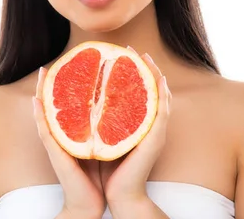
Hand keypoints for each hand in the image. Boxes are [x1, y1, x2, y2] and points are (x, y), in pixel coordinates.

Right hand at [33, 67, 105, 218]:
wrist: (92, 203)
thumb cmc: (101, 174)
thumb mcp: (109, 142)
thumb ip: (110, 124)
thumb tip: (123, 102)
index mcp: (78, 130)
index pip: (73, 101)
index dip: (72, 81)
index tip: (76, 61)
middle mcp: (65, 133)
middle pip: (57, 102)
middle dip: (54, 81)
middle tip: (54, 60)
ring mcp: (58, 143)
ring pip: (47, 112)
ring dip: (42, 91)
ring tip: (42, 71)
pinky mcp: (56, 153)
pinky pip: (46, 131)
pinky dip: (40, 115)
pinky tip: (37, 100)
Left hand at [99, 50, 171, 207]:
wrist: (118, 196)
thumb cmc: (108, 170)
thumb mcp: (100, 138)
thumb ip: (97, 120)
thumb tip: (82, 99)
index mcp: (136, 125)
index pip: (138, 93)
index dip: (134, 72)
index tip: (123, 54)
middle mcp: (148, 126)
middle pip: (151, 90)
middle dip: (145, 67)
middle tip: (133, 48)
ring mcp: (154, 132)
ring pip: (160, 96)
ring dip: (155, 75)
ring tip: (145, 57)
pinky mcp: (155, 140)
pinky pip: (162, 113)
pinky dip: (162, 95)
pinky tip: (158, 80)